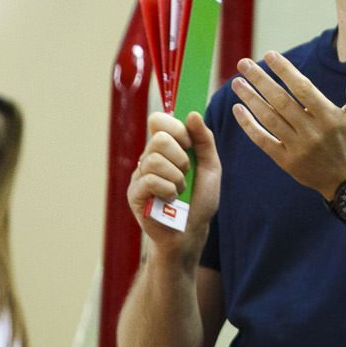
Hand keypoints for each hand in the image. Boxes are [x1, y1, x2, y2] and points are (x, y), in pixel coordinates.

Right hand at [127, 110, 221, 252]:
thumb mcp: (211, 166)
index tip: (189, 143)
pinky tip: (170, 199)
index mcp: (167, 149)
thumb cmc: (201, 200)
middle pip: (158, 138)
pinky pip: (149, 180)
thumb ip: (204, 140)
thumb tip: (192, 114)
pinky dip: (168, 189)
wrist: (192, 232)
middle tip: (186, 172)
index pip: (158, 121)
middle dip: (181, 155)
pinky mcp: (134, 194)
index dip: (175, 127)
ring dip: (176, 176)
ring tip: (180, 190)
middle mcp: (150, 158)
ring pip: (154, 159)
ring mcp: (139, 176)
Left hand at [230, 53, 345, 199]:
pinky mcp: (286, 161)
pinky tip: (238, 109)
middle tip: (244, 64)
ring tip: (237, 82)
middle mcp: (312, 131)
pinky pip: (263, 140)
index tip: (269, 55)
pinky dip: (249, 125)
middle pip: (280, 101)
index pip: (303, 88)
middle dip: (260, 80)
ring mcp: (298, 147)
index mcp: (330, 117)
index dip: (285, 71)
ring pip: (269, 119)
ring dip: (250, 99)